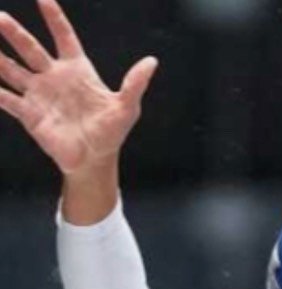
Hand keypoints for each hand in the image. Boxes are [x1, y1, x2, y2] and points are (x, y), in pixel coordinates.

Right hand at [0, 0, 156, 173]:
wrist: (94, 161)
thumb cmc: (110, 134)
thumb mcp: (126, 108)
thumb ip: (134, 84)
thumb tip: (151, 62)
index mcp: (76, 69)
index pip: (63, 35)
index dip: (54, 17)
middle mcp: (54, 77)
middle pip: (30, 48)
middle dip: (15, 33)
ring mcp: (39, 95)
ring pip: (13, 70)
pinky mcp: (30, 115)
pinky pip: (9, 100)